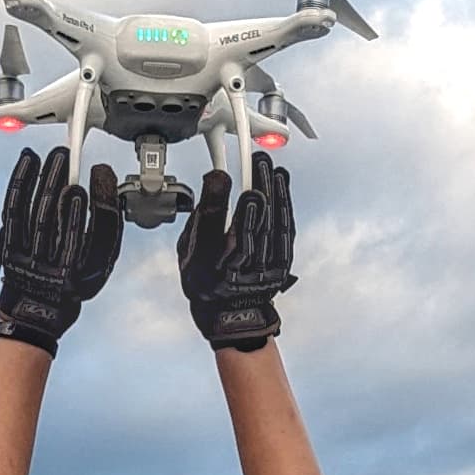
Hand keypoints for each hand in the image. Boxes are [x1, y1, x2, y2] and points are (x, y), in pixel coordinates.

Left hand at [0, 147, 123, 354]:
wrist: (35, 313)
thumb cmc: (69, 285)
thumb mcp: (97, 265)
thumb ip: (106, 229)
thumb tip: (103, 187)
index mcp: (78, 273)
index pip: (94, 230)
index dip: (99, 198)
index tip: (100, 172)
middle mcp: (52, 268)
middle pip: (60, 215)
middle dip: (65, 180)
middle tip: (68, 154)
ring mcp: (27, 258)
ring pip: (38, 211)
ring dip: (45, 179)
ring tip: (54, 157)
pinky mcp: (8, 248)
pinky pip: (14, 211)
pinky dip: (21, 184)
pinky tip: (27, 164)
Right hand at [177, 155, 295, 352]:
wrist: (230, 314)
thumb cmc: (207, 279)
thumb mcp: (189, 250)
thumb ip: (201, 217)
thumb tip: (216, 182)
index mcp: (210, 268)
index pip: (213, 231)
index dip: (219, 204)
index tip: (222, 176)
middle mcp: (237, 272)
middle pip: (250, 224)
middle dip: (255, 187)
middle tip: (257, 160)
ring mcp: (262, 271)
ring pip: (270, 226)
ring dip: (272, 193)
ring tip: (270, 168)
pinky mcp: (279, 267)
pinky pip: (284, 232)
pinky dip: (284, 206)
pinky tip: (282, 186)